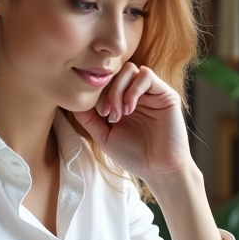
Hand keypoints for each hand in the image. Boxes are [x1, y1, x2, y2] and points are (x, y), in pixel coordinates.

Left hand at [70, 63, 189, 183]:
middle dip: (107, 91)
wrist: (158, 169)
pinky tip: (130, 109)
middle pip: (116, 72)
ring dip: (119, 90)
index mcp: (123, 102)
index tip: (99, 114)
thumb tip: (73, 103)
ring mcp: (152, 93)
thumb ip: (89, 119)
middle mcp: (138, 94)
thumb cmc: (133, 155)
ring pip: (130, 70)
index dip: (99, 93)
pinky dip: (133, 90)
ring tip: (119, 113)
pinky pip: (146, 75)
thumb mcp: (104, 136)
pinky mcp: (165, 94)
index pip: (107, 82)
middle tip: (107, 113)